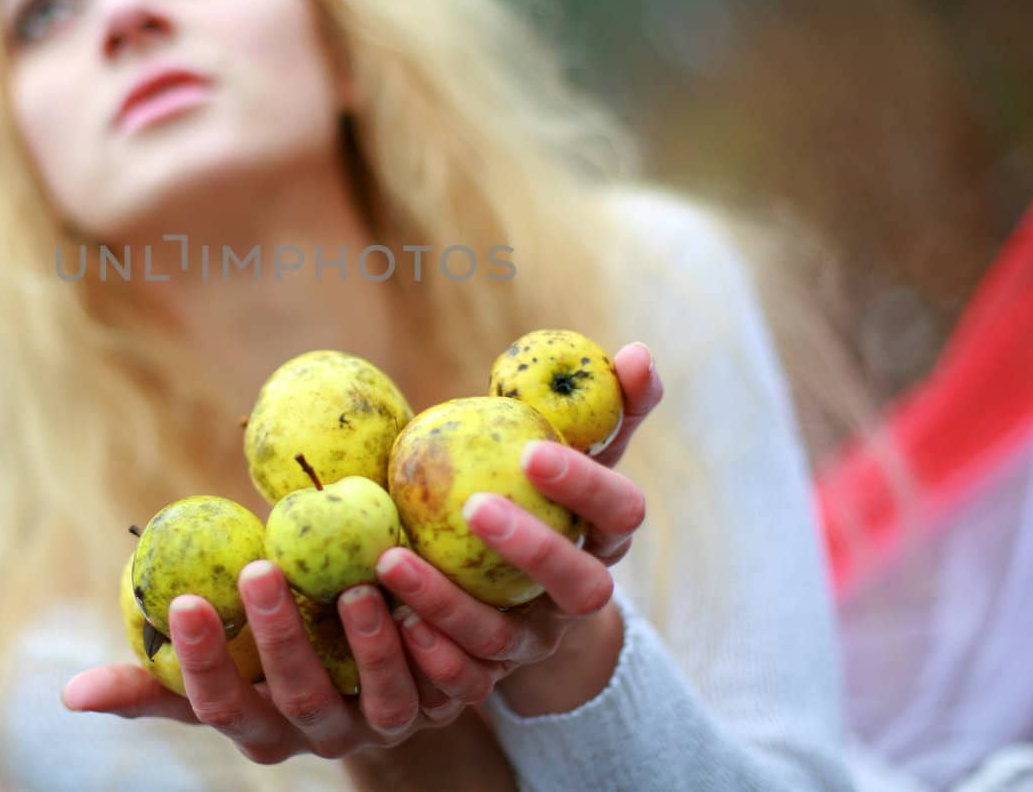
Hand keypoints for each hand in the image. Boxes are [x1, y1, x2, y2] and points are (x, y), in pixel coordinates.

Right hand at [62, 561, 468, 763]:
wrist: (388, 652)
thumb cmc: (282, 648)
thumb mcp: (224, 667)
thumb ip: (162, 675)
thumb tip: (70, 695)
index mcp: (263, 728)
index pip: (219, 707)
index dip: (200, 662)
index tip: (183, 600)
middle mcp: (327, 737)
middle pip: (301, 702)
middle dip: (280, 641)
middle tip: (260, 571)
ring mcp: (390, 724)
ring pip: (383, 701)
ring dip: (368, 647)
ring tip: (351, 587)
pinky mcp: (446, 701)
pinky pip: (449, 685)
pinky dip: (438, 652)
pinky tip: (423, 604)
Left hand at [373, 342, 662, 710]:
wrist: (510, 587)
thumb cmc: (532, 491)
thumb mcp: (563, 447)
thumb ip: (598, 406)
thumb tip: (639, 352)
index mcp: (604, 535)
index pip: (621, 512)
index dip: (586, 485)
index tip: (531, 450)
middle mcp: (579, 596)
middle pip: (580, 585)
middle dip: (533, 547)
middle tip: (474, 504)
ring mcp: (534, 642)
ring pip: (504, 637)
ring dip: (450, 601)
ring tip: (393, 558)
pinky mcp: (488, 677)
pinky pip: (463, 680)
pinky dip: (430, 655)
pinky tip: (393, 621)